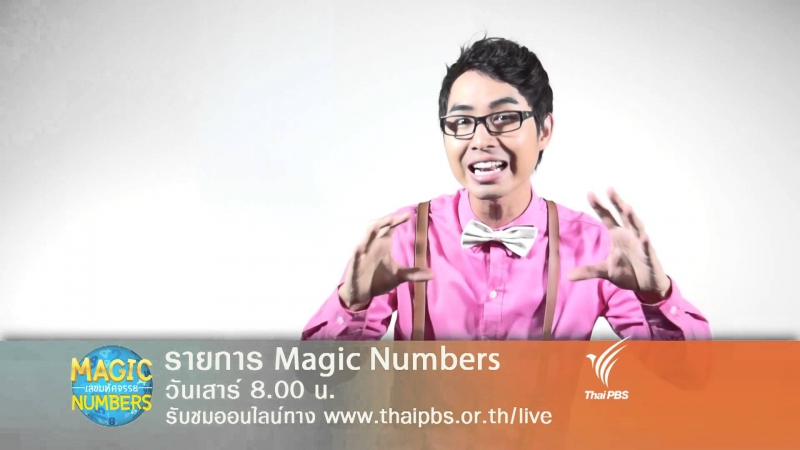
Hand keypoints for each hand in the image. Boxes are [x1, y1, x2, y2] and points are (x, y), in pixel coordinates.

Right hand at [338, 212, 433, 309]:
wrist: (362, 294)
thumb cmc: (379, 280)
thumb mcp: (398, 276)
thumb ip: (413, 273)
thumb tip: (433, 274)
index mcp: (382, 244)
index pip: (389, 227)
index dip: (397, 220)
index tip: (409, 215)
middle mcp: (372, 245)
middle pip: (376, 227)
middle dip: (384, 221)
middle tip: (395, 217)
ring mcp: (363, 254)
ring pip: (364, 239)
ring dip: (370, 232)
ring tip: (377, 226)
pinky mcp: (355, 265)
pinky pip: (355, 256)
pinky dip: (358, 251)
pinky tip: (361, 248)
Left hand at [568, 188, 670, 302]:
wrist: (646, 285)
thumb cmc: (626, 272)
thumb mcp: (605, 271)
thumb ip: (588, 271)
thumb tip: (568, 276)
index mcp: (617, 235)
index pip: (607, 217)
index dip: (599, 206)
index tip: (590, 193)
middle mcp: (629, 235)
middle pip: (622, 216)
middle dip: (617, 203)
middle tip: (609, 189)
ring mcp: (640, 244)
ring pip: (637, 227)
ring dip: (632, 218)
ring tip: (627, 208)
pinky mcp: (649, 256)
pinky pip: (647, 248)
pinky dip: (646, 243)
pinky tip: (644, 237)